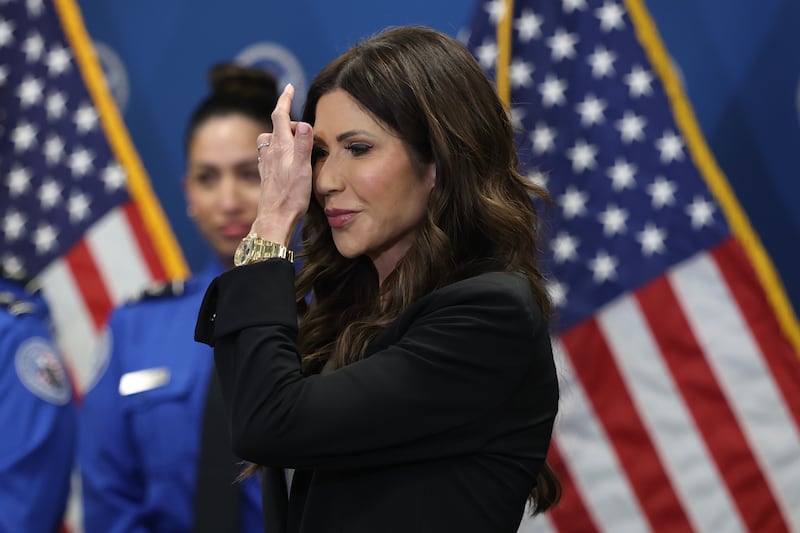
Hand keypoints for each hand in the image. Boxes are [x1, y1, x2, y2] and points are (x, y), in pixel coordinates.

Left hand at [251, 84, 312, 244]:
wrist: (275, 219)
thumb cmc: (291, 197)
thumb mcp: (303, 170)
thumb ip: (304, 146)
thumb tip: (305, 124)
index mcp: (280, 147)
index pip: (280, 115)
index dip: (285, 99)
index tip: (289, 86)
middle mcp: (270, 152)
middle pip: (276, 127)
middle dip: (289, 123)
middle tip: (307, 134)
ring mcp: (266, 163)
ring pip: (270, 140)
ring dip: (281, 136)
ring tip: (295, 144)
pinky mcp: (266, 175)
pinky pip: (268, 154)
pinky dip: (276, 150)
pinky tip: (282, 160)